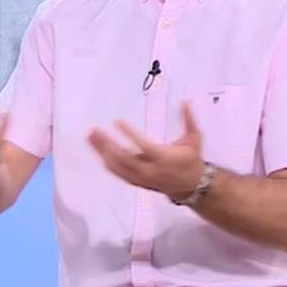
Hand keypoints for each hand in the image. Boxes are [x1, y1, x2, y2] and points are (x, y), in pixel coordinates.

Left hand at [87, 102, 204, 202]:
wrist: (191, 185)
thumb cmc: (191, 160)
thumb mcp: (194, 139)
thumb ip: (189, 119)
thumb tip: (186, 101)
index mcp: (163, 158)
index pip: (143, 145)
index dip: (129, 134)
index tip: (117, 121)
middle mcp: (150, 170)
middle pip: (123, 158)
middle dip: (107, 144)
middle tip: (95, 130)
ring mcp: (141, 178)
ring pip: (117, 166)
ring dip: (102, 151)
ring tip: (91, 136)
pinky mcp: (136, 181)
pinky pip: (117, 172)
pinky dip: (106, 161)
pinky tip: (98, 149)